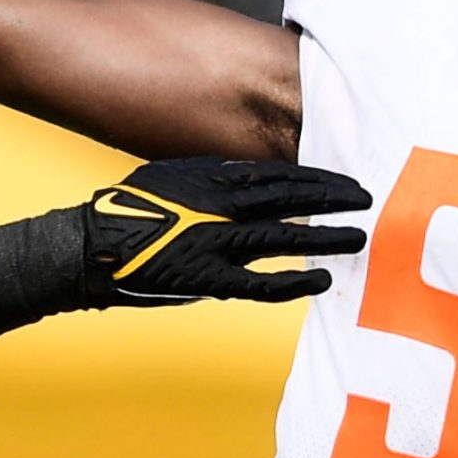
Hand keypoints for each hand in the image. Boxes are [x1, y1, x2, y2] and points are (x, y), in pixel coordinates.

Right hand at [82, 158, 369, 304]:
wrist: (90, 247)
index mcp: (213, 178)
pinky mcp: (208, 279)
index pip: (281, 173)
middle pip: (293, 198)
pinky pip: (262, 284)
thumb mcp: (173, 176)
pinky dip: (296, 283)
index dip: (319, 177)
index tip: (347, 181)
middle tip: (367, 201)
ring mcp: (217, 243)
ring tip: (359, 238)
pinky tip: (322, 282)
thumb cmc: (129, 210)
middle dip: (334, 199)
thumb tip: (251, 176)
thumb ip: (214, 176)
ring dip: (327, 237)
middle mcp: (221, 205)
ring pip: (287, 237)